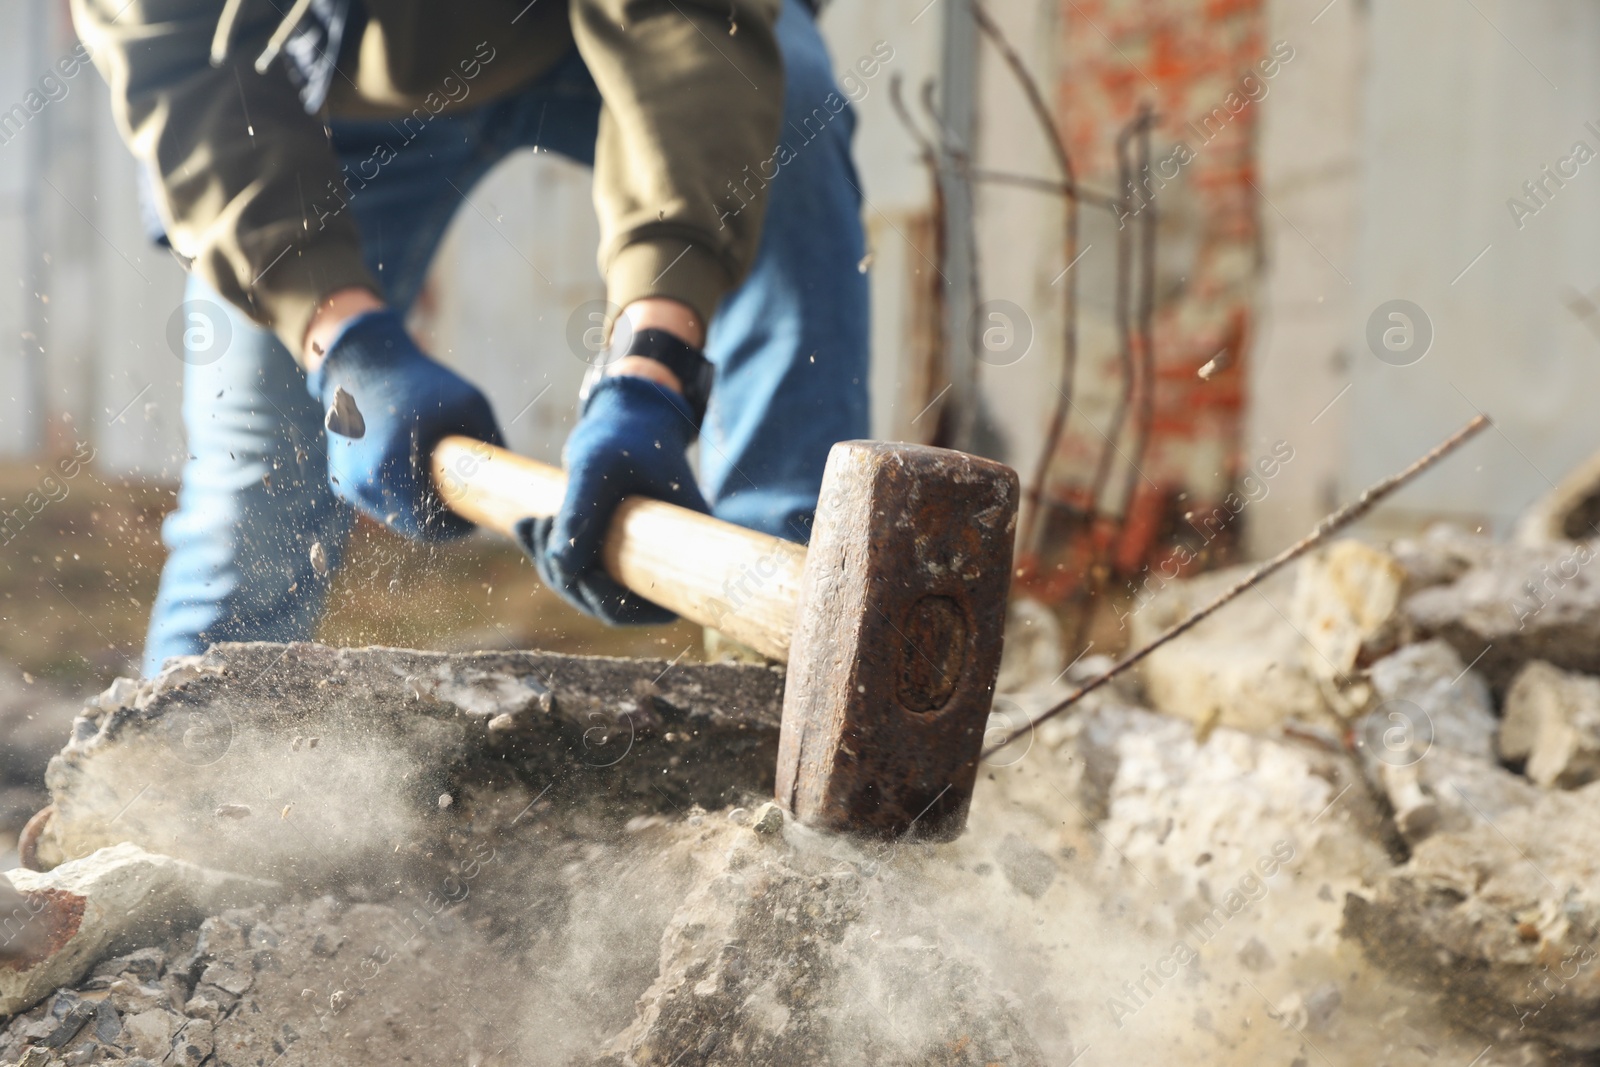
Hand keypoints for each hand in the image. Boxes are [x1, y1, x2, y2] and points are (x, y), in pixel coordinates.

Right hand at [307, 309, 503, 540]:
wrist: (364, 362)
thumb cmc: (419, 380)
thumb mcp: (470, 403)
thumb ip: (492, 440)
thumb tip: (514, 476)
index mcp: (389, 468)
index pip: (429, 529)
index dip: (457, 528)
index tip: (475, 514)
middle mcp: (363, 482)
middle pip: (413, 527)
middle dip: (441, 520)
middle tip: (464, 501)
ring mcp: (348, 483)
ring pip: (395, 517)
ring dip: (419, 510)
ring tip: (440, 483)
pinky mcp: (342, 479)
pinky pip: (380, 502)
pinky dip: (400, 496)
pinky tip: (415, 473)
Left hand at [515, 374, 707, 623]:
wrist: (624, 414)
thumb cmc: (621, 435)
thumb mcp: (597, 467)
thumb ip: (580, 514)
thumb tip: (560, 569)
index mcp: (683, 544)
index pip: (655, 607)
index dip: (615, 605)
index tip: (583, 576)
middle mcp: (663, 557)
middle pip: (613, 604)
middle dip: (569, 578)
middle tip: (544, 528)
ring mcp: (636, 554)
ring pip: (588, 587)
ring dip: (552, 563)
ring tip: (534, 520)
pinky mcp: (612, 546)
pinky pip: (577, 567)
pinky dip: (547, 550)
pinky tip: (526, 524)